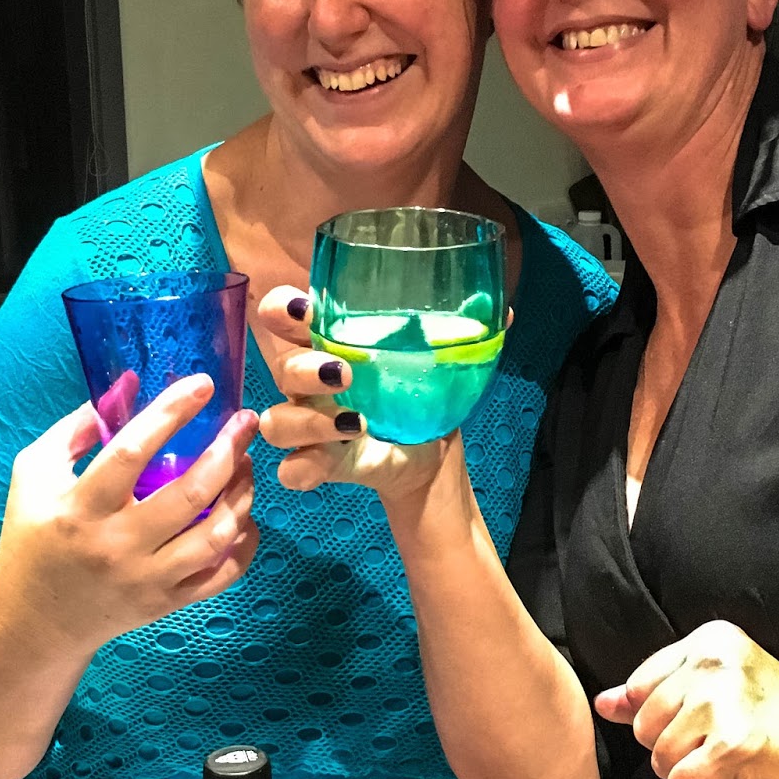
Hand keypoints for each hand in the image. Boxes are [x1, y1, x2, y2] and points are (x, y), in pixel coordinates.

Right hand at [0, 376, 259, 655]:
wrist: (34, 622)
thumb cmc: (32, 538)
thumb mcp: (34, 475)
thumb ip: (75, 428)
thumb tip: (127, 385)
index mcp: (80, 508)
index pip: (131, 451)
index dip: (172, 413)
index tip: (203, 384)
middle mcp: (116, 545)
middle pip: (189, 493)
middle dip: (228, 451)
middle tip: (246, 424)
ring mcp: (146, 579)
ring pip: (215, 535)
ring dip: (241, 494)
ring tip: (246, 466)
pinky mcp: (165, 604)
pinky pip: (222, 574)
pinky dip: (244, 543)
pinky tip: (244, 516)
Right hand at [256, 286, 453, 502]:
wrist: (431, 449)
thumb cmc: (419, 389)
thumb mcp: (437, 356)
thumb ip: (458, 330)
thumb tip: (502, 309)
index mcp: (326, 344)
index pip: (282, 316)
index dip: (280, 309)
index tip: (303, 309)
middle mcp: (309, 383)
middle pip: (280, 369)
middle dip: (304, 368)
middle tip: (345, 373)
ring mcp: (312, 426)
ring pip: (276, 422)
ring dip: (307, 420)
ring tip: (356, 423)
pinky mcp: (324, 464)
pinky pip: (291, 469)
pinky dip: (304, 466)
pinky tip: (336, 456)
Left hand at [594, 620, 778, 778]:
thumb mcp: (719, 695)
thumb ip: (655, 695)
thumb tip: (604, 703)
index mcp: (711, 641)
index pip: (639, 687)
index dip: (672, 718)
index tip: (719, 717)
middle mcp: (714, 662)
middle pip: (644, 726)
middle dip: (680, 746)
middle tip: (732, 740)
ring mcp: (724, 702)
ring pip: (659, 758)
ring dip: (695, 770)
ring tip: (740, 756)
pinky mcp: (734, 745)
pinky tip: (743, 775)